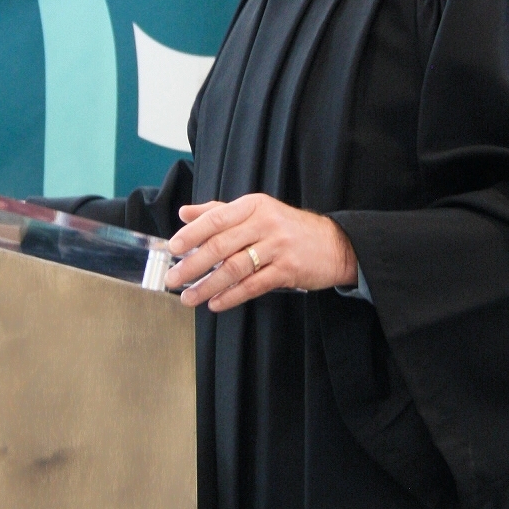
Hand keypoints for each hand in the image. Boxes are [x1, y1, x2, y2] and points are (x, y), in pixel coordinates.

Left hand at [165, 194, 356, 311]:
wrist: (335, 245)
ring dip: (208, 285)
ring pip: (235, 268)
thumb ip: (219, 211)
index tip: (173, 248)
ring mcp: (278, 247)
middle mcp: (265, 223)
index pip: (216, 218)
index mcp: (254, 206)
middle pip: (222, 245)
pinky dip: (231, 296)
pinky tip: (215, 303)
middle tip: (173, 278)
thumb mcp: (257, 211)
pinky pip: (253, 285)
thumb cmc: (289, 228)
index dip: (192, 234)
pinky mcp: (288, 270)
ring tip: (188, 297)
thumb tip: (184, 213)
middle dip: (193, 264)